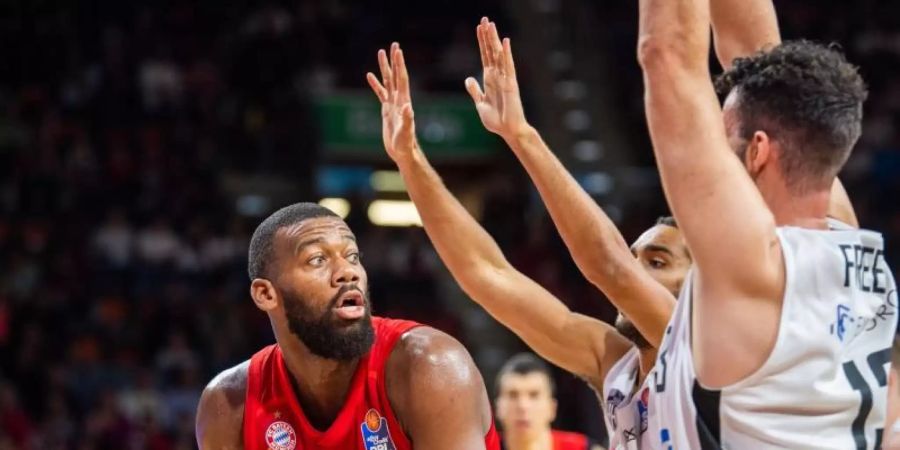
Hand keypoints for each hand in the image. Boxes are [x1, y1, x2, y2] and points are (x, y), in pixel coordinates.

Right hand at [367, 43, 417, 162]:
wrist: (403, 152)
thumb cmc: (405, 144)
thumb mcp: (405, 132)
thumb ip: (407, 120)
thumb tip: (407, 107)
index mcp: (404, 101)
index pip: (401, 78)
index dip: (399, 64)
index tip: (398, 50)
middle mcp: (399, 99)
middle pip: (395, 75)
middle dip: (394, 60)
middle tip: (393, 44)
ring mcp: (393, 104)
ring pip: (387, 81)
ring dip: (385, 67)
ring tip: (380, 53)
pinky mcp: (387, 110)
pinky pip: (380, 93)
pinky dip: (376, 84)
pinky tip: (370, 76)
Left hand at [465, 18, 529, 140]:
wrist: (508, 130)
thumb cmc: (496, 120)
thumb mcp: (480, 103)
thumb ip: (475, 90)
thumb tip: (468, 78)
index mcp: (489, 79)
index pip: (485, 56)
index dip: (482, 42)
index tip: (479, 28)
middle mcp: (498, 76)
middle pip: (491, 51)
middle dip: (487, 36)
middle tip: (484, 19)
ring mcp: (505, 79)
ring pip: (498, 55)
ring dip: (494, 40)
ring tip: (491, 24)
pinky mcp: (511, 84)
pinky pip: (508, 66)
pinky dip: (506, 54)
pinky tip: (505, 41)